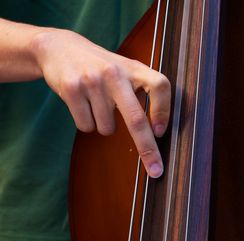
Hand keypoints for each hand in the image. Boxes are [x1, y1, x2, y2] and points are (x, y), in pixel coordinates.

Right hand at [33, 29, 169, 177]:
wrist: (60, 48)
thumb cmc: (100, 67)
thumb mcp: (124, 70)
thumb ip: (141, 90)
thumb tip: (156, 131)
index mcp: (133, 68)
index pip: (160, 86)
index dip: (164, 111)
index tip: (161, 132)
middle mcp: (115, 73)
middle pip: (136, 119)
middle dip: (148, 149)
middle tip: (156, 170)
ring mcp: (92, 81)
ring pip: (107, 129)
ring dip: (104, 125)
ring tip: (96, 103)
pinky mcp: (72, 89)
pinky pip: (86, 126)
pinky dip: (86, 123)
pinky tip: (82, 104)